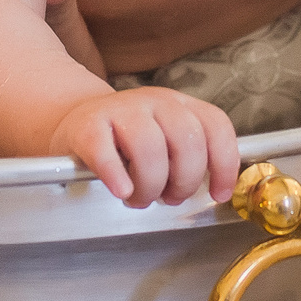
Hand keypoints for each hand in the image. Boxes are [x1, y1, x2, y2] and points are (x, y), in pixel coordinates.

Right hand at [49, 87, 240, 208]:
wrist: (76, 121)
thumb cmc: (127, 142)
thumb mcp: (165, 141)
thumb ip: (188, 157)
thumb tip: (213, 190)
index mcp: (180, 105)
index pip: (215, 126)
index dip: (225, 163)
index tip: (218, 193)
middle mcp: (156, 101)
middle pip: (187, 141)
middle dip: (184, 181)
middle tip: (169, 198)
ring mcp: (121, 109)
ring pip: (150, 148)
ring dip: (149, 185)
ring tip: (139, 198)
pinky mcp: (88, 125)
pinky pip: (106, 153)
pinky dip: (117, 177)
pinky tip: (121, 190)